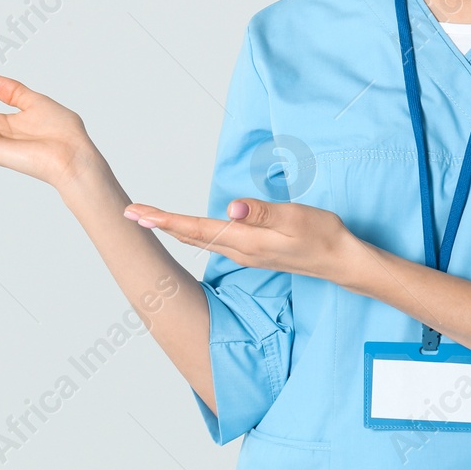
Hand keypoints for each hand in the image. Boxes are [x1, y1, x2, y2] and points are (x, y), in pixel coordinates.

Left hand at [121, 197, 367, 285]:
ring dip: (172, 229)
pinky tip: (186, 231)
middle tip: (129, 213)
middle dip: (158, 224)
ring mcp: (245, 254)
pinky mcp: (252, 253)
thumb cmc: (322, 235)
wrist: (341, 261)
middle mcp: (239, 250)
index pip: (195, 228)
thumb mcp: (296, 218)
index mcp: (245, 241)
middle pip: (189, 236)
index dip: (164, 220)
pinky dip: (191, 233)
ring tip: (149, 219)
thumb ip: (263, 213)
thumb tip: (232, 208)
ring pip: (199, 240)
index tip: (138, 212)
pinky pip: (212, 242)